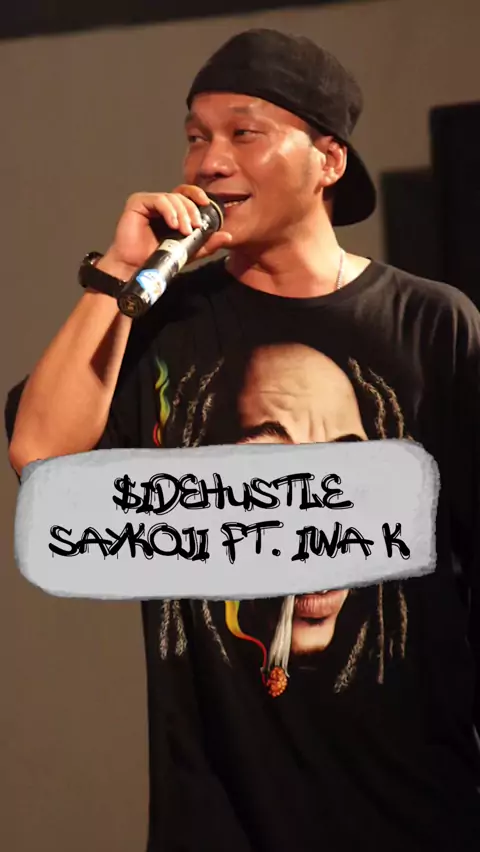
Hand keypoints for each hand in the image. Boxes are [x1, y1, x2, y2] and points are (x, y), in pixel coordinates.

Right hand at [98, 185, 232, 279]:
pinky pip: (158, 200)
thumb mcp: (188, 251)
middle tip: (195, 227)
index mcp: (171, 211)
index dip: (197, 195)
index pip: (186, 194)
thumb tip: (228, 235)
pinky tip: (173, 224)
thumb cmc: (157, 259)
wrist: (136, 269)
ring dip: (182, 213)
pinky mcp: (137, 202)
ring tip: (184, 231)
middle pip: (181, 195)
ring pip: (171, 197)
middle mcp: (160, 203)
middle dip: (191, 210)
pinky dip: (169, 211)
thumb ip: (206, 243)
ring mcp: (148, 201)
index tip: (206, 205)